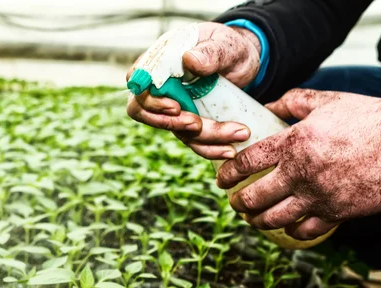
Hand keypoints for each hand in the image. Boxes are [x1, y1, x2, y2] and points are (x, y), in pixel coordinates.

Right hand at [126, 22, 261, 159]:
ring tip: (235, 134)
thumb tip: (189, 60)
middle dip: (170, 123)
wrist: (243, 63)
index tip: (175, 107)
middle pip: (144, 112)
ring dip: (201, 138)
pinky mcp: (185, 123)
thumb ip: (210, 51)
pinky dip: (209, 148)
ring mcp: (170, 107)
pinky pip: (190, 140)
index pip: (137, 80)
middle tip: (198, 124)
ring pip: (173, 129)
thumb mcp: (225, 44)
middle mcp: (158, 86)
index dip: (150, 97)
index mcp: (160, 59)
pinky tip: (230, 150)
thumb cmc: (229, 47)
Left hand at [216, 89, 380, 240]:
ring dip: (257, 220)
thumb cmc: (369, 121)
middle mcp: (298, 173)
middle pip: (253, 197)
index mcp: (293, 143)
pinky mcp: (335, 213)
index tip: (221, 179)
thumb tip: (269, 106)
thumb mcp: (329, 102)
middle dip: (238, 202)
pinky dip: (291, 232)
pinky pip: (304, 231)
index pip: (246, 162)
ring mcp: (316, 196)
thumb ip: (295, 102)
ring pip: (273, 218)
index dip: (227, 173)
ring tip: (252, 217)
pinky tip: (287, 227)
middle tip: (235, 202)